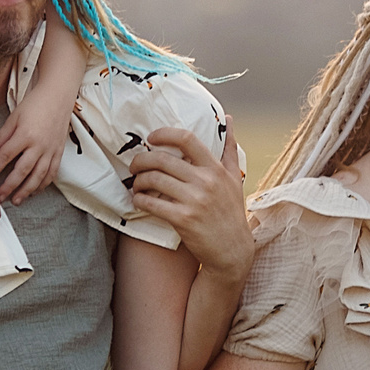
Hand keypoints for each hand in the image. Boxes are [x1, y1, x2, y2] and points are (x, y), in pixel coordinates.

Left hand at [0, 83, 71, 202]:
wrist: (58, 96)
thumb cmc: (35, 104)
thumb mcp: (14, 117)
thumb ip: (1, 137)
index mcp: (25, 134)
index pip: (6, 156)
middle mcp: (39, 145)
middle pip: (22, 171)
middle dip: (9, 187)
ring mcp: (51, 150)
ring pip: (38, 176)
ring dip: (26, 191)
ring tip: (16, 200)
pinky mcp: (59, 152)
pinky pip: (52, 172)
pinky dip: (43, 184)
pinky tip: (35, 190)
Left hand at [127, 127, 250, 280]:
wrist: (233, 251)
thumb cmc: (231, 212)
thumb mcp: (234, 178)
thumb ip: (230, 148)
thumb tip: (228, 118)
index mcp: (216, 168)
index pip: (187, 139)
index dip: (163, 134)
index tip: (151, 139)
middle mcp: (206, 181)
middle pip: (162, 159)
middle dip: (141, 160)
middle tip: (135, 165)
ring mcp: (194, 201)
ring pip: (154, 180)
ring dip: (138, 181)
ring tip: (136, 185)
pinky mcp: (183, 220)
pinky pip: (152, 204)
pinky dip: (139, 200)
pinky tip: (138, 201)